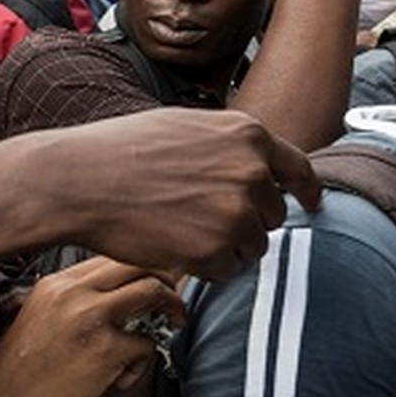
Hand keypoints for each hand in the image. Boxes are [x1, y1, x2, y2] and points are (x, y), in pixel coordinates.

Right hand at [0, 257, 182, 396]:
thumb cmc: (21, 371)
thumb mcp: (39, 316)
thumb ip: (73, 299)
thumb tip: (116, 294)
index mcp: (56, 283)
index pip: (111, 257)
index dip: (141, 265)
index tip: (155, 277)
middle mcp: (74, 293)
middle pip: (136, 263)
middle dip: (165, 276)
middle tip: (173, 295)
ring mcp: (92, 318)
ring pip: (152, 291)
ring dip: (172, 305)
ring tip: (175, 320)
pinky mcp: (106, 350)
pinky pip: (146, 344)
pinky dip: (142, 363)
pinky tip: (122, 378)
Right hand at [44, 108, 320, 282]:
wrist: (82, 180)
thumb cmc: (124, 150)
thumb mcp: (189, 126)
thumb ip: (231, 145)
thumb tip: (256, 167)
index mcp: (248, 135)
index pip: (299, 169)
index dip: (308, 190)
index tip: (312, 203)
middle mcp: (251, 173)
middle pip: (273, 214)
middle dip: (247, 220)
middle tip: (201, 215)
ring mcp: (235, 214)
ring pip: (253, 246)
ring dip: (227, 246)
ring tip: (181, 228)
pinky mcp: (215, 251)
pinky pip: (228, 271)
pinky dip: (206, 267)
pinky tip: (174, 245)